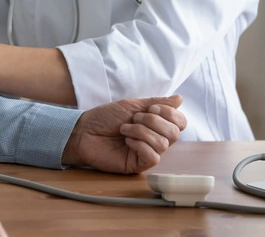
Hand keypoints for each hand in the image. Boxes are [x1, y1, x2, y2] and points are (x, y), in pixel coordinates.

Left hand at [62, 95, 186, 173]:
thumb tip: (180, 99)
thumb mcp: (131, 105)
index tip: (151, 108)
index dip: (170, 113)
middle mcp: (155, 139)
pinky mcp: (139, 164)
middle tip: (134, 118)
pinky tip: (127, 141)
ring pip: (163, 144)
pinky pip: (153, 156)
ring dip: (141, 131)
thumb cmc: (104, 118)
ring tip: (124, 129)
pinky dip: (140, 145)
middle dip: (154, 121)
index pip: (180, 122)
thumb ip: (156, 103)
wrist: (84, 131)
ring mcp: (147, 152)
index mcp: (155, 124)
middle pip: (175, 133)